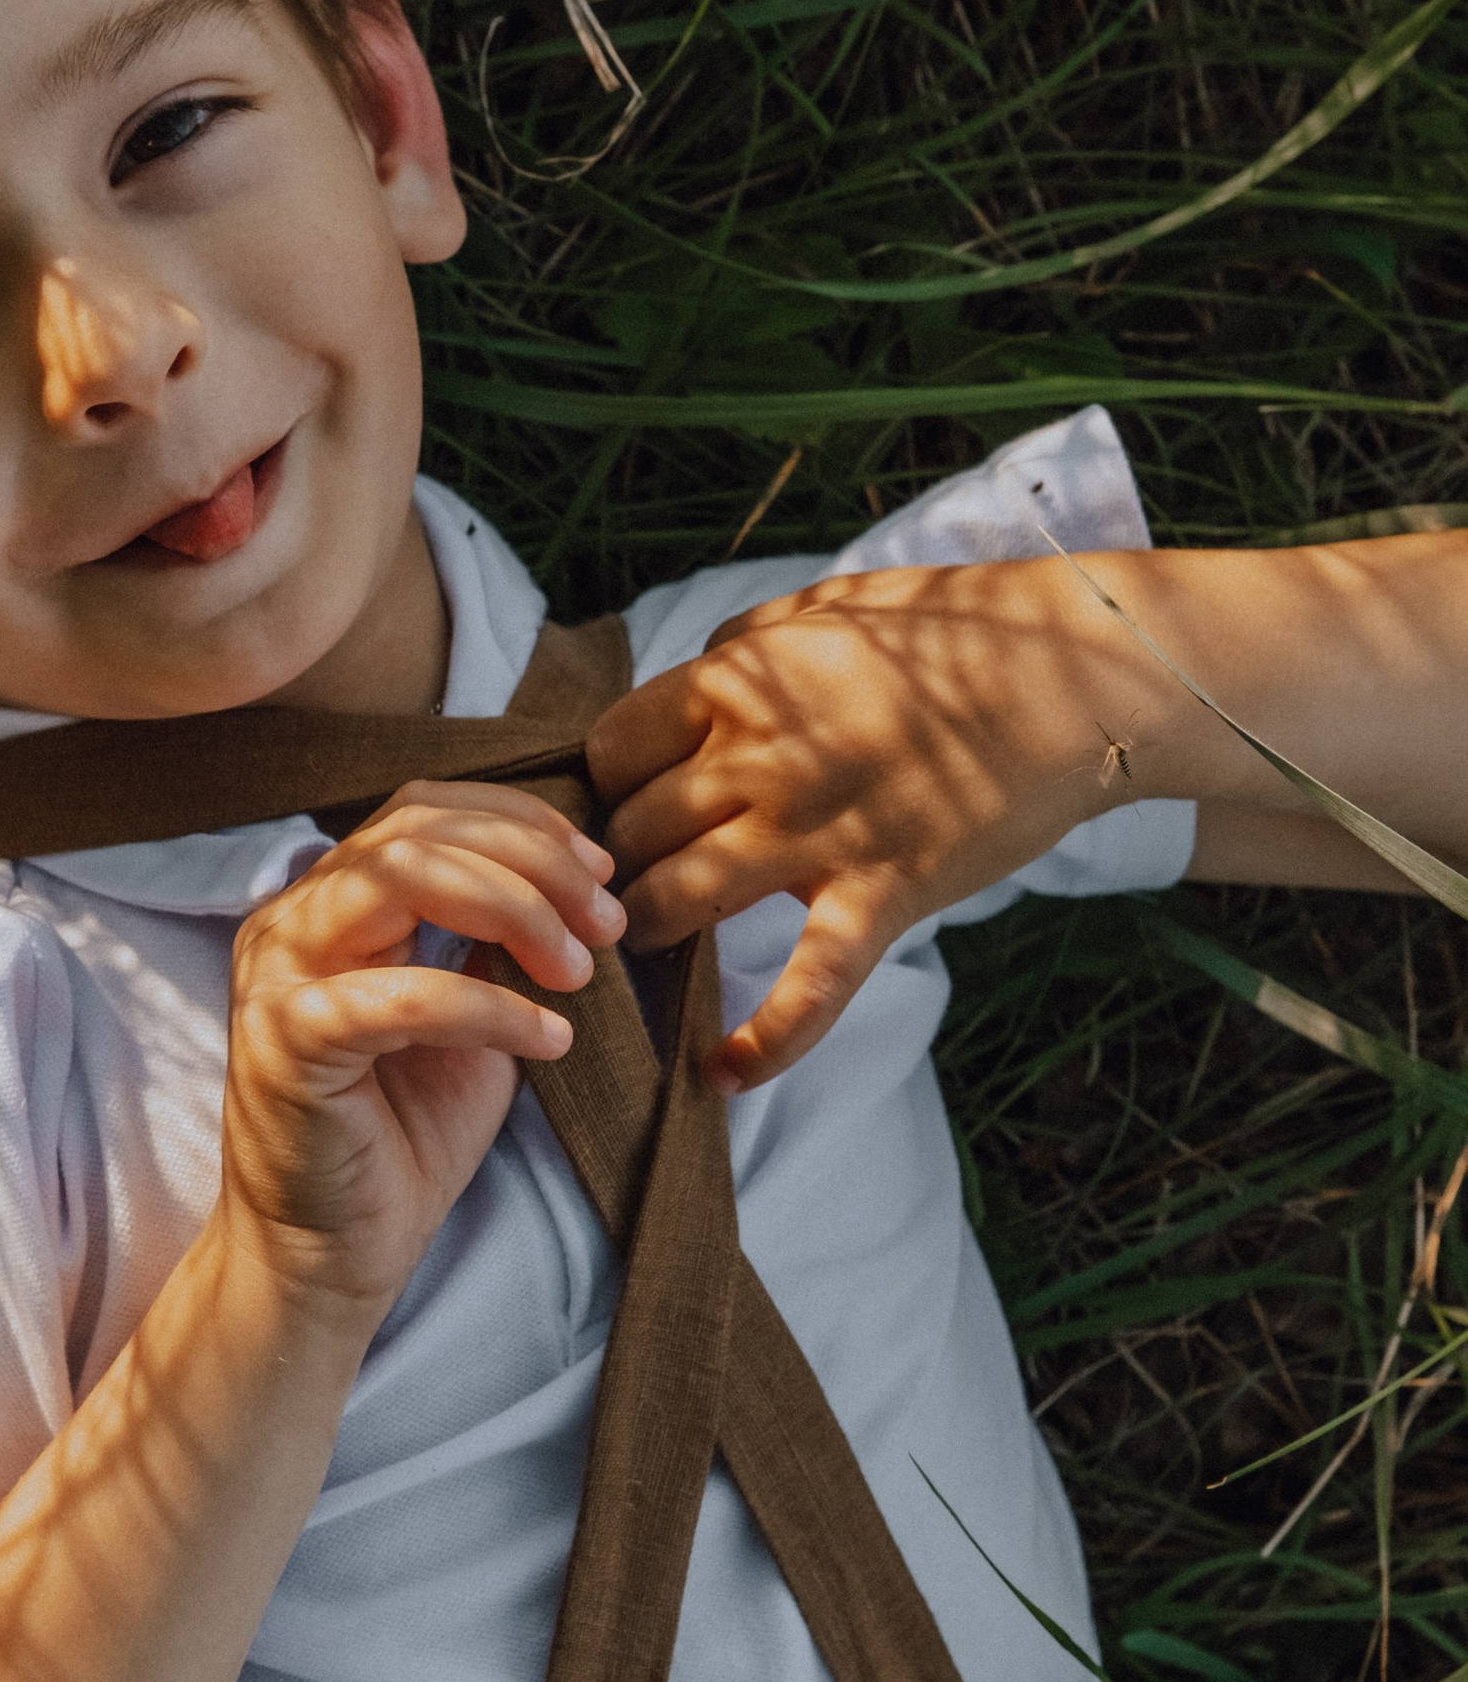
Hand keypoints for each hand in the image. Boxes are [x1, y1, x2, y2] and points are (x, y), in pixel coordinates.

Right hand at [219, 783, 623, 1313]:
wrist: (334, 1257)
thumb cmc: (400, 1140)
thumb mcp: (469, 1018)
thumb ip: (493, 943)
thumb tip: (571, 883)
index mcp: (327, 904)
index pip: (420, 811)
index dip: (521, 824)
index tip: (600, 873)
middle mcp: (289, 922)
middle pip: (415, 830)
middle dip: (533, 863)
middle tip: (606, 926)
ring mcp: (276, 976)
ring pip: (398, 876)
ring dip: (514, 910)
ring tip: (579, 972)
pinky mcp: (286, 1042)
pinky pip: (400, 994)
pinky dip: (491, 1006)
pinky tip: (549, 1039)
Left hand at [587, 561, 1155, 1087]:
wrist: (1077, 675)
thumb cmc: (956, 629)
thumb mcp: (827, 605)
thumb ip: (745, 648)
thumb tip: (692, 682)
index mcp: (740, 684)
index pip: (613, 749)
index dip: (605, 782)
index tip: (624, 799)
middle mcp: (761, 761)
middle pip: (632, 829)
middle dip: (617, 860)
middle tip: (625, 879)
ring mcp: (819, 834)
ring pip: (679, 901)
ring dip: (648, 930)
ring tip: (646, 943)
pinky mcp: (885, 895)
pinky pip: (811, 985)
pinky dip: (765, 1041)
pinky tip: (723, 1076)